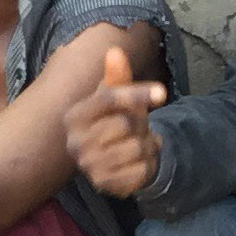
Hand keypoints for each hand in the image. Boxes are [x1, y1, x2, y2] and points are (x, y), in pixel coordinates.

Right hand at [65, 46, 165, 196]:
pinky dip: (147, 164)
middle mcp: (75, 142)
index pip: (108, 99)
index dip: (136, 93)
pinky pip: (140, 170)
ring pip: (136, 147)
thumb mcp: (115, 98)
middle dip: (141, 123)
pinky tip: (138, 163)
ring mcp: (88, 166)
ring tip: (139, 144)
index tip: (162, 92)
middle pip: (125, 123)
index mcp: (74, 116)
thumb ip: (117, 76)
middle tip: (138, 127)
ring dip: (148, 144)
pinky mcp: (104, 185)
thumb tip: (115, 51)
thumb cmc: (113, 122)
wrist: (113, 162)